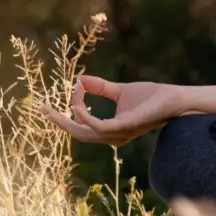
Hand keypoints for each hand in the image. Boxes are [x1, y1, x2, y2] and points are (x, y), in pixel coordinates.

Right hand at [39, 76, 190, 145]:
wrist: (174, 98)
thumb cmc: (151, 96)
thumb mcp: (119, 91)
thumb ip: (100, 87)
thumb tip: (79, 79)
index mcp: (110, 130)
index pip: (82, 127)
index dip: (68, 113)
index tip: (69, 89)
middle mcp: (112, 136)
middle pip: (77, 133)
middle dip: (58, 122)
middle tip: (41, 108)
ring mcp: (118, 134)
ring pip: (83, 132)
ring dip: (66, 118)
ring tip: (53, 106)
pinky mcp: (124, 126)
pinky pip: (97, 125)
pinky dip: (84, 114)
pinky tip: (77, 102)